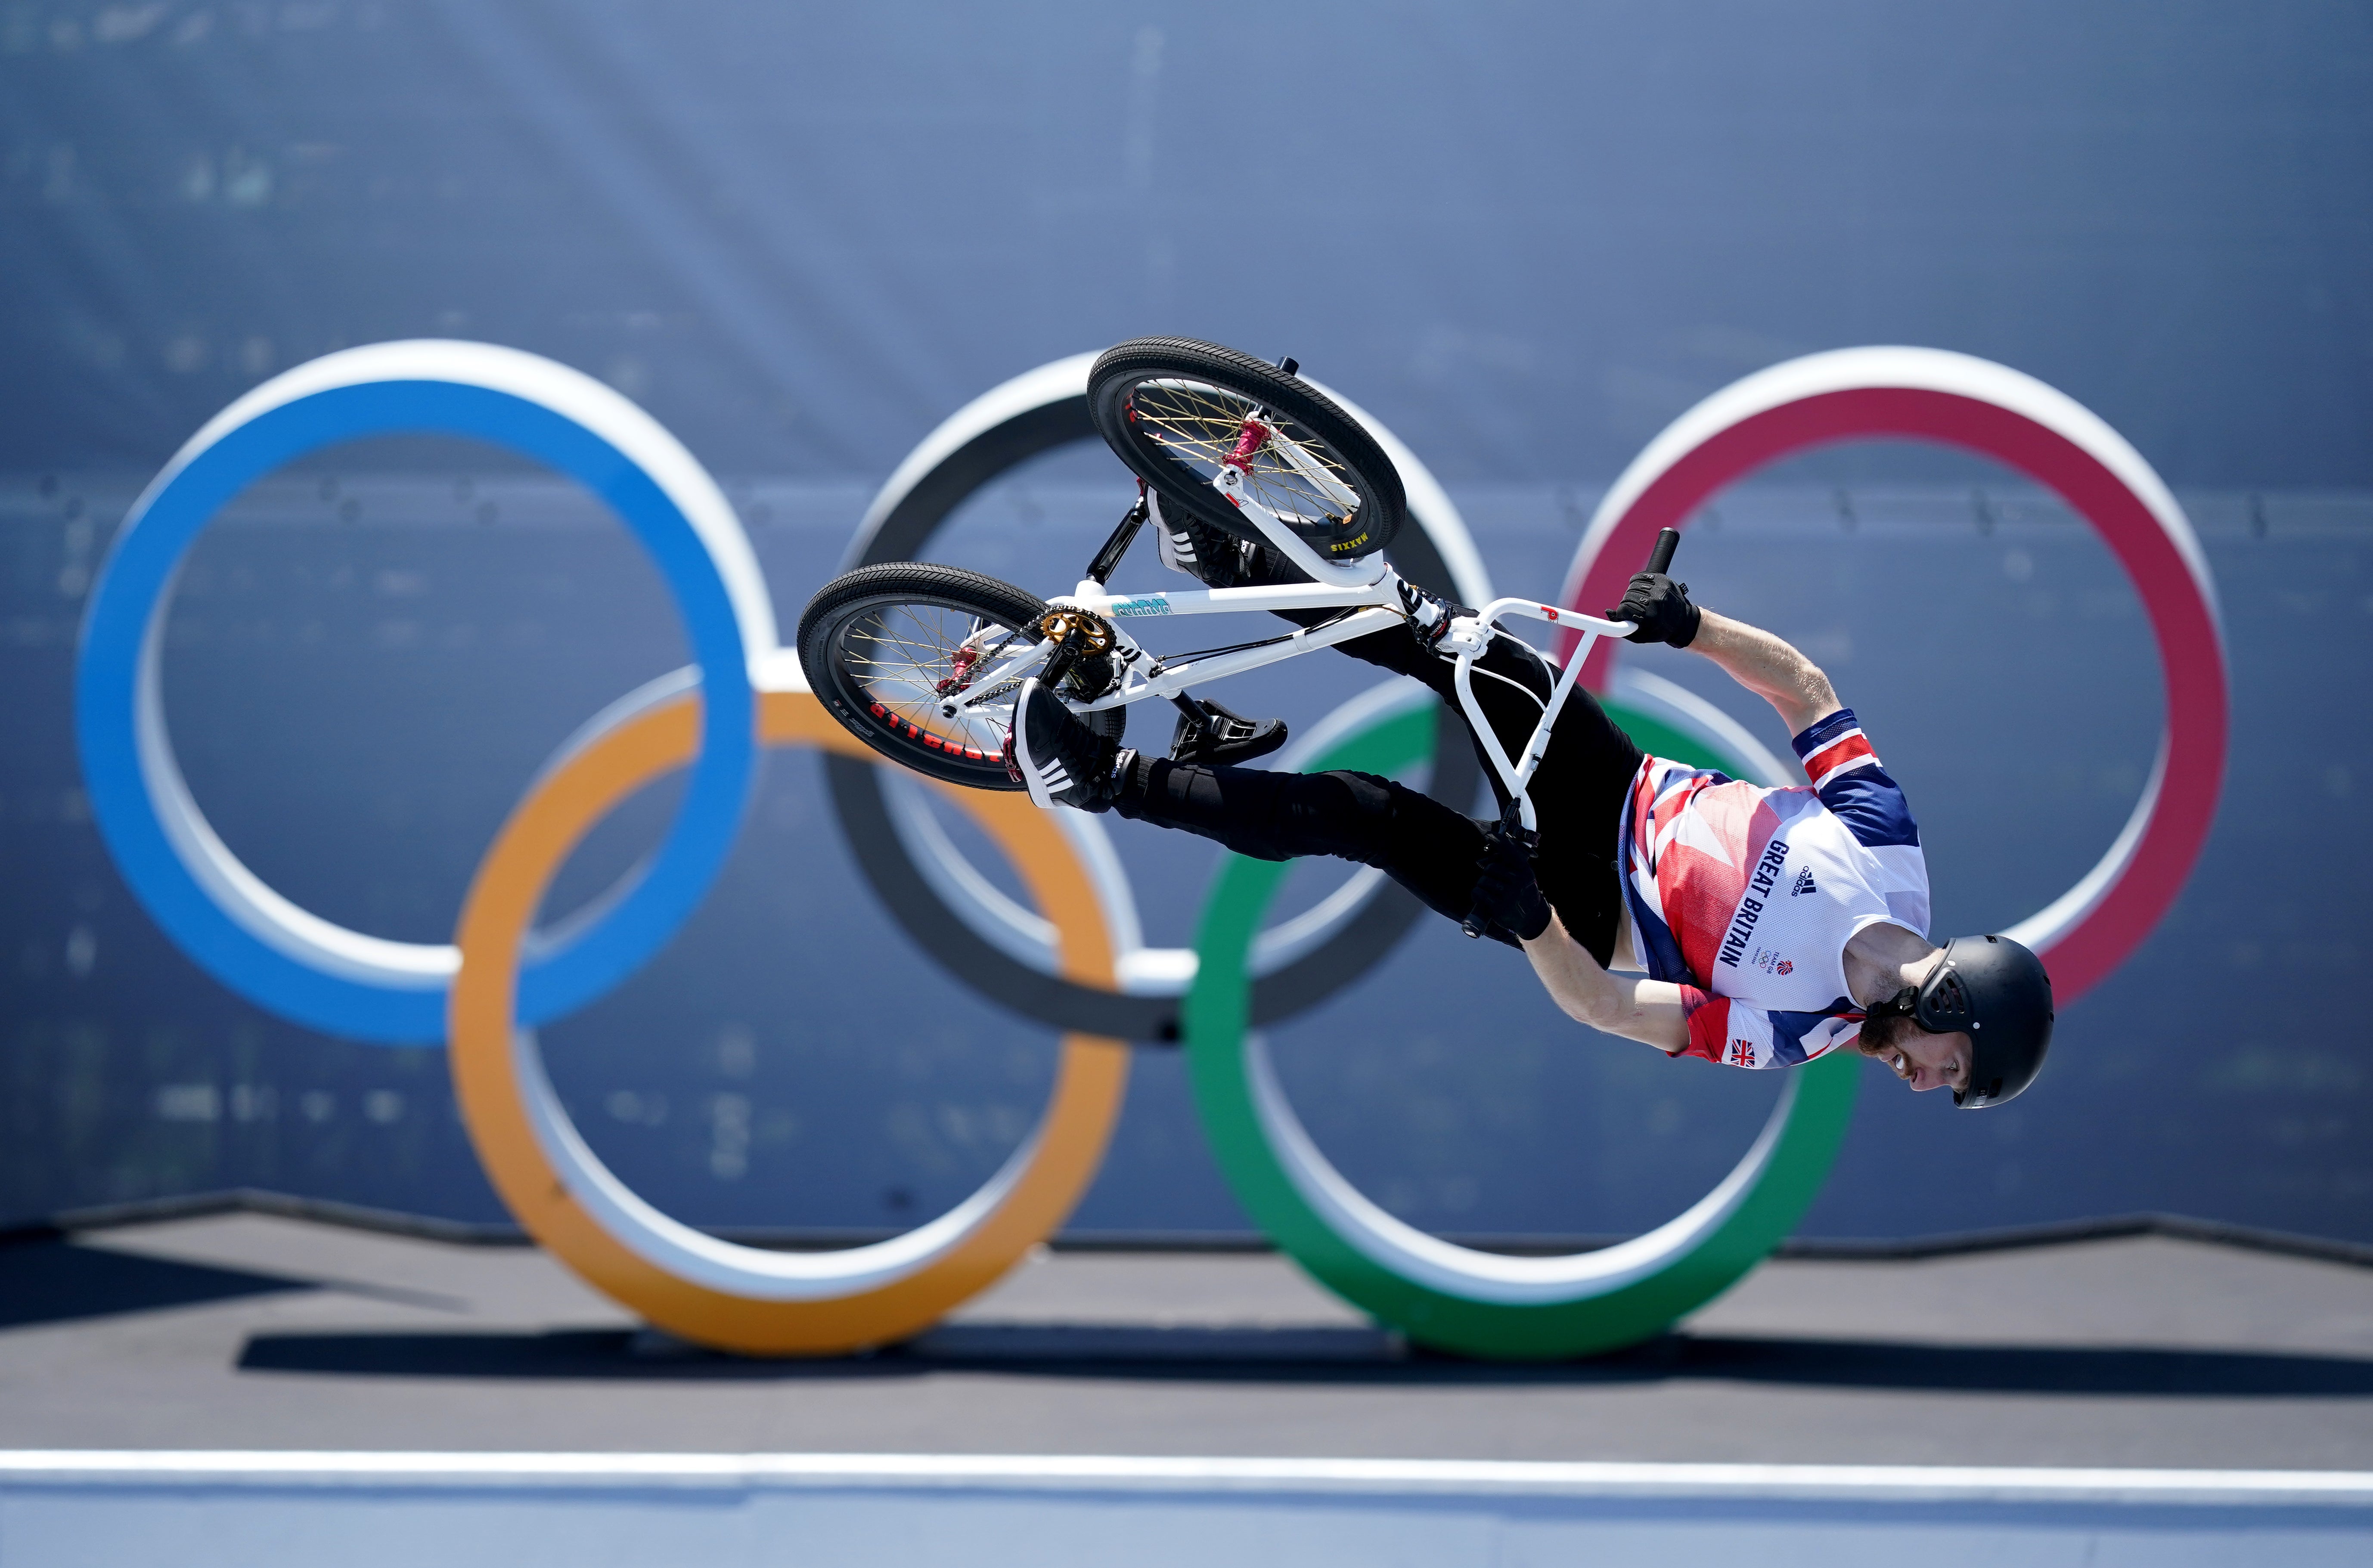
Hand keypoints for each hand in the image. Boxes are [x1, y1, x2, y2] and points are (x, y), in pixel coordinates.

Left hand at [1471, 825, 1551, 941]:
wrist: (1531, 917)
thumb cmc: (1523, 891)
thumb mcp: (1524, 875)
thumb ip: (1512, 863)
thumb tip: (1491, 851)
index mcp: (1524, 871)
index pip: (1509, 852)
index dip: (1498, 841)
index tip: (1489, 835)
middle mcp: (1518, 882)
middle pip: (1491, 867)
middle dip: (1488, 873)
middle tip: (1492, 880)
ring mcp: (1509, 895)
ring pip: (1483, 880)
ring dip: (1482, 884)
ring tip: (1489, 890)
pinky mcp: (1499, 907)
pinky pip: (1479, 893)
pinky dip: (1476, 893)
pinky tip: (1480, 895)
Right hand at [1604, 571, 1699, 647]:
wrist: (1684, 621)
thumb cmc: (1660, 630)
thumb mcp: (1641, 636)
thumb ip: (1622, 629)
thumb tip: (1608, 612)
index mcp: (1652, 615)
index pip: (1624, 608)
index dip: (1622, 613)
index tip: (1625, 615)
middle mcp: (1657, 600)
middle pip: (1628, 596)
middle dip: (1627, 603)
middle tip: (1633, 609)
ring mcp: (1661, 588)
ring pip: (1633, 586)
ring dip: (1631, 593)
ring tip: (1638, 600)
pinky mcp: (1663, 579)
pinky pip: (1641, 576)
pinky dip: (1636, 581)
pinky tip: (1640, 588)